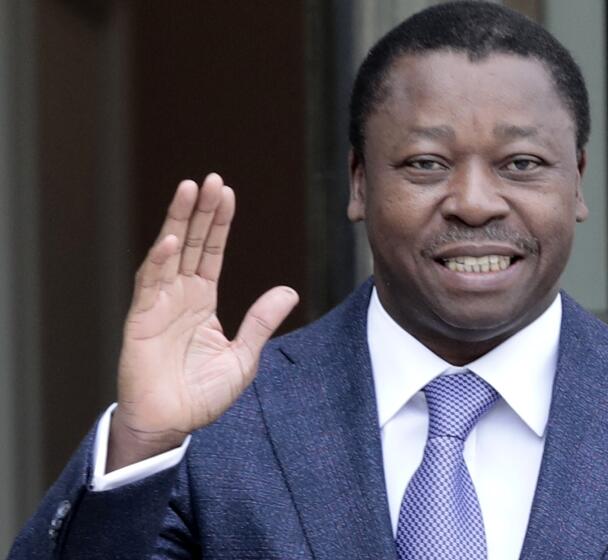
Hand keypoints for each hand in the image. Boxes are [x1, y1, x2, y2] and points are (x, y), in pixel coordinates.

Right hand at [107, 173, 297, 470]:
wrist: (172, 424)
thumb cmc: (202, 395)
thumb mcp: (243, 356)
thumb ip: (261, 322)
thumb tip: (289, 291)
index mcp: (203, 301)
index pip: (213, 251)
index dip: (220, 222)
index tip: (228, 193)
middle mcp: (180, 295)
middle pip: (193, 242)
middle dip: (201, 210)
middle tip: (211, 178)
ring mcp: (159, 303)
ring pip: (170, 252)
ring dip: (179, 221)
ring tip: (189, 189)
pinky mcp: (142, 319)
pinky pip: (151, 284)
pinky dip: (160, 261)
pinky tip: (173, 239)